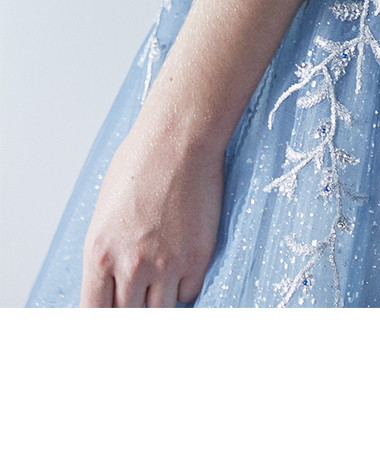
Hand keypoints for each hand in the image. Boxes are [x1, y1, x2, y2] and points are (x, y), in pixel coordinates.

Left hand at [80, 111, 223, 307]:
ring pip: (161, 313)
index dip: (101, 326)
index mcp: (99, 254)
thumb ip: (105, 254)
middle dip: (130, 316)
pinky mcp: (198, 256)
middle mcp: (131, 265)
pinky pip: (190, 292)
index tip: (108, 325)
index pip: (94, 314)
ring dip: (158, 306)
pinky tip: (180, 272)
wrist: (179, 140)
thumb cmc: (139, 165)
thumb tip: (109, 284)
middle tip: (136, 308)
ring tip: (157, 293)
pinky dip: (184, 288)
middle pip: (128, 319)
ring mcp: (167, 264)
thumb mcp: (104, 213)